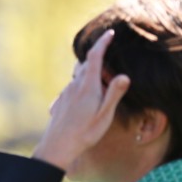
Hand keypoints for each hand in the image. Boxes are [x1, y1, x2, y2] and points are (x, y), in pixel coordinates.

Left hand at [34, 29, 130, 170]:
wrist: (57, 148)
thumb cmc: (85, 133)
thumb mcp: (105, 115)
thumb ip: (114, 94)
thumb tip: (124, 76)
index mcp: (87, 86)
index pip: (95, 57)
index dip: (103, 43)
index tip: (110, 33)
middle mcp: (74, 86)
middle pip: (86, 66)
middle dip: (99, 62)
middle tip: (110, 71)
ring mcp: (65, 94)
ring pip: (78, 78)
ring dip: (90, 77)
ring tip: (100, 92)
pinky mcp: (59, 102)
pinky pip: (72, 89)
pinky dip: (81, 88)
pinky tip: (85, 103)